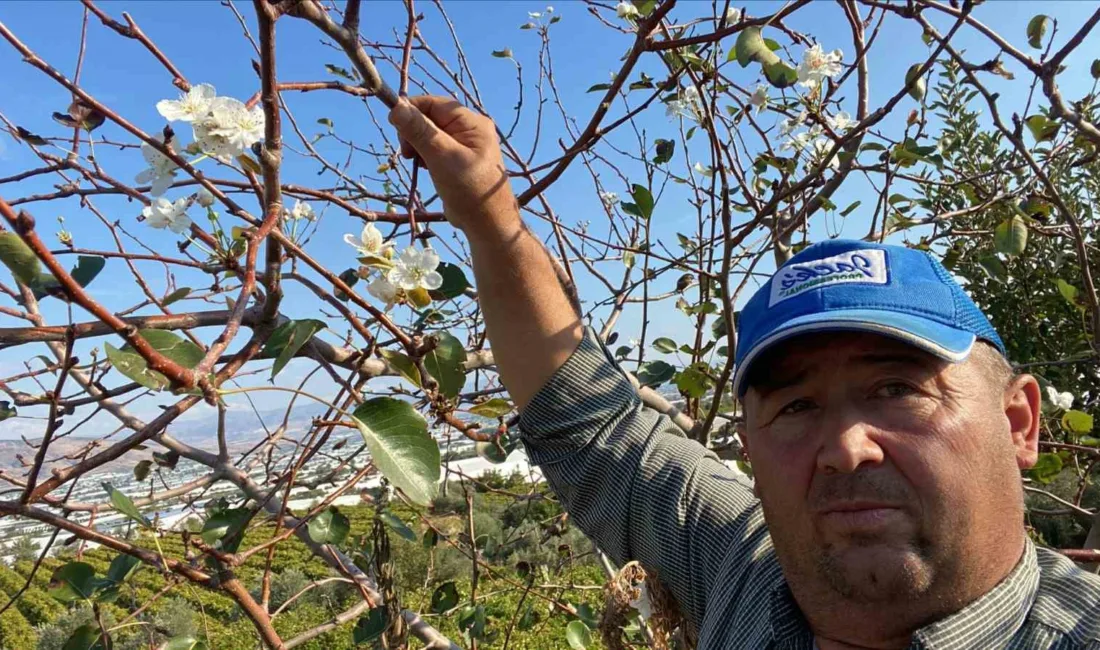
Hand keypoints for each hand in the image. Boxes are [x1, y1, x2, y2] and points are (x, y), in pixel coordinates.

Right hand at [389, 96, 519, 238]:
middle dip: (414, 132)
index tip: (395, 126)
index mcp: (471, 122)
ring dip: (418, 145)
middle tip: (408, 153)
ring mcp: (464, 145)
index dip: (411, 110)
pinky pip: (435, 149)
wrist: (487, 224)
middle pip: (430, 118)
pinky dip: (425, 156)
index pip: (434, 103)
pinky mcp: (458, 160)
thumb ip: (419, 131)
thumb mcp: (441, 157)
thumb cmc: (469, 189)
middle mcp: (470, 129)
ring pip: (430, 134)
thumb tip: (396, 107)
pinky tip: (425, 169)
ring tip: (418, 163)